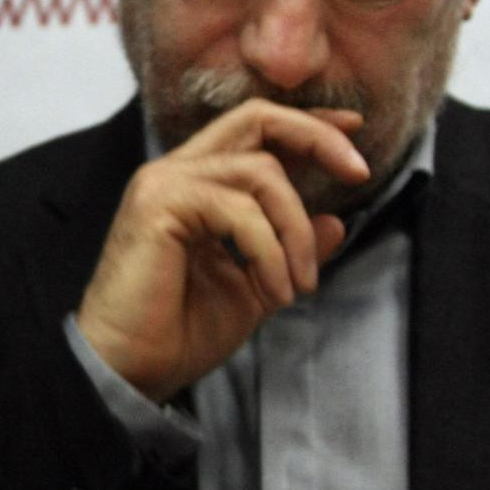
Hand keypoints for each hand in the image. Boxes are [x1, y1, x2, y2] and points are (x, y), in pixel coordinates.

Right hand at [74, 99, 368, 402]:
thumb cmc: (179, 333)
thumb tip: (335, 222)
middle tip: (360, 174)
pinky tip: (275, 291)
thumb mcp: (256, 287)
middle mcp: (176, 172)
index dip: (307, 124)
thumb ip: (290, 250)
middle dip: (317, 138)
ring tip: (299, 285)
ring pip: (260, 172)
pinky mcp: (159, 205)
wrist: (129, 370)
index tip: (354, 131)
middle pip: (257, 118)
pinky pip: (239, 210)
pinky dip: (270, 251)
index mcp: (195, 184)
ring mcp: (164, 183)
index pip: (255, 128)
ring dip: (295, 230)